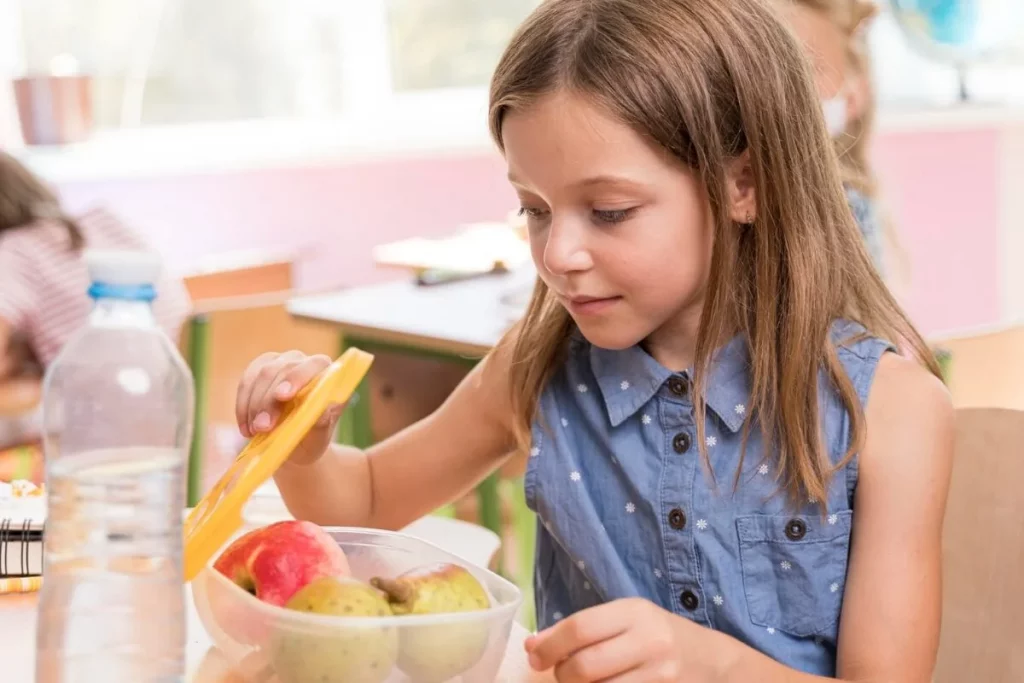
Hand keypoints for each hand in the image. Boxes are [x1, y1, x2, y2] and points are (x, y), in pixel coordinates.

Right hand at [235, 351, 346, 464]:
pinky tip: (246, 428)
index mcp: (326, 373)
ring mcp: (279, 363)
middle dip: (270, 400)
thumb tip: (322, 408)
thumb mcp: (320, 436)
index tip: (283, 396)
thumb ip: (323, 421)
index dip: (297, 378)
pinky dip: (243, 406)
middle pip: (283, 370)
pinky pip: (246, 382)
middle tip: (263, 427)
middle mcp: (303, 362)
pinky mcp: (258, 370)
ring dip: (254, 405)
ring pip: (262, 375)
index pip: (315, 364)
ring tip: (255, 431)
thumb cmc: (312, 437)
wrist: (296, 443)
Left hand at [525, 598, 720, 681]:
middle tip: (561, 673)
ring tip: (584, 682)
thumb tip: (533, 646)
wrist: (714, 663)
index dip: (548, 646)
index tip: (535, 655)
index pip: (579, 629)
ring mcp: (660, 677)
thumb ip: (582, 628)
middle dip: (562, 674)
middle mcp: (650, 643)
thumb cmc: (659, 636)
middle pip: (584, 667)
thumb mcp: (627, 619)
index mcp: (636, 612)